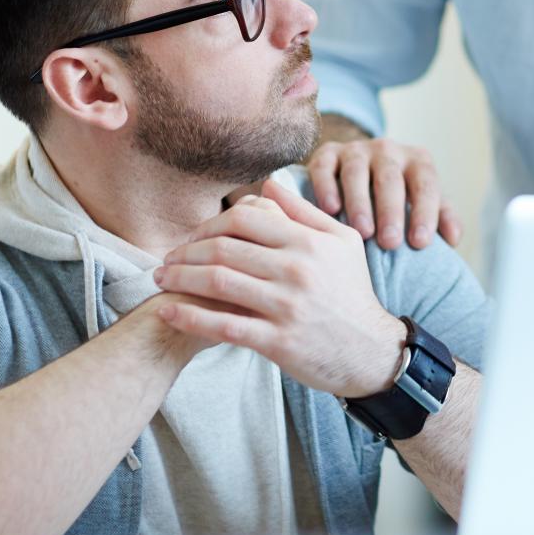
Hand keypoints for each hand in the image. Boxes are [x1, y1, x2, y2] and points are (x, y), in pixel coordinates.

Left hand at [152, 180, 407, 397]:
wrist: (371, 350)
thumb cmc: (351, 293)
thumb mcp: (341, 243)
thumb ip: (303, 212)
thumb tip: (268, 184)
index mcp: (309, 241)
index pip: (244, 217)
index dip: (208, 224)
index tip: (192, 238)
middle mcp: (297, 269)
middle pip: (224, 248)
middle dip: (186, 252)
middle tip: (166, 260)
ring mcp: (287, 306)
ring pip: (218, 283)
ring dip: (180, 280)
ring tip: (161, 280)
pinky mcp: (279, 341)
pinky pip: (223, 326)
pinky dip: (189, 317)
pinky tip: (167, 312)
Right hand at [306, 131, 461, 250]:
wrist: (358, 168)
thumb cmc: (398, 195)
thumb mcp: (422, 200)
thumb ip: (441, 216)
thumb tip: (454, 239)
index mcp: (417, 161)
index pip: (425, 185)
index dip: (425, 212)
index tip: (420, 242)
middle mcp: (388, 150)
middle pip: (391, 178)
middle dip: (391, 211)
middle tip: (390, 242)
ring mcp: (356, 150)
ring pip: (357, 172)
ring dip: (360, 203)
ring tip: (362, 232)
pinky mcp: (327, 153)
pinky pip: (325, 168)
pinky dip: (327, 187)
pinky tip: (330, 209)